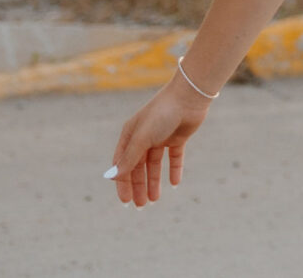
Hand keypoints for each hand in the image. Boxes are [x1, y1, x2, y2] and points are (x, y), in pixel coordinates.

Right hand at [109, 77, 209, 206]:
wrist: (189, 97)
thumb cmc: (162, 114)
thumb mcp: (142, 137)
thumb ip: (129, 158)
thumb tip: (112, 176)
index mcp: (130, 135)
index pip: (122, 164)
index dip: (122, 183)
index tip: (125, 201)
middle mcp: (144, 136)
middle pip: (138, 167)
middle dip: (139, 186)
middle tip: (141, 205)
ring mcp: (161, 137)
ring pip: (154, 165)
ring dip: (154, 181)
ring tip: (154, 199)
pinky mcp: (178, 138)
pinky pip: (174, 157)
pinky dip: (174, 169)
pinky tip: (175, 183)